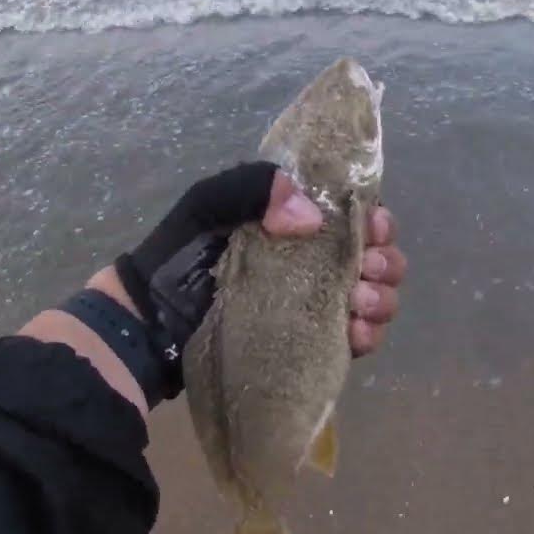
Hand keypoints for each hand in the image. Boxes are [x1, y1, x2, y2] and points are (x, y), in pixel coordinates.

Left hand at [107, 162, 402, 368]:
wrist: (149, 326)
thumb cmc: (177, 259)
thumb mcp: (209, 205)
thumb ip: (257, 189)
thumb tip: (313, 217)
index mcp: (296, 221)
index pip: (355, 215)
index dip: (376, 220)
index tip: (372, 228)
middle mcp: (314, 261)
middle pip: (376, 257)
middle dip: (385, 262)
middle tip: (365, 270)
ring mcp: (315, 305)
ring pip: (375, 298)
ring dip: (381, 298)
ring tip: (359, 302)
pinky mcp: (311, 344)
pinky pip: (358, 340)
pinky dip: (368, 335)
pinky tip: (356, 334)